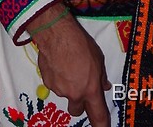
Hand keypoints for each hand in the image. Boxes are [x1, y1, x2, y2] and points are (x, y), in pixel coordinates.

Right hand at [30, 4, 110, 126]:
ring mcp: (59, 90)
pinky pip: (55, 84)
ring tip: (67, 66)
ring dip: (67, 86)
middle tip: (79, 87)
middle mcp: (74, 94)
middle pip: (76, 110)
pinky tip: (58, 64)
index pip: (97, 115)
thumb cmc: (80, 44)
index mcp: (90, 90)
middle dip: (78, 103)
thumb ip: (101, 76)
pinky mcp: (47, 83)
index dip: (101, 125)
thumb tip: (104, 85)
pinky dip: (57, 78)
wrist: (57, 35)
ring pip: (65, 94)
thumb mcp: (98, 58)